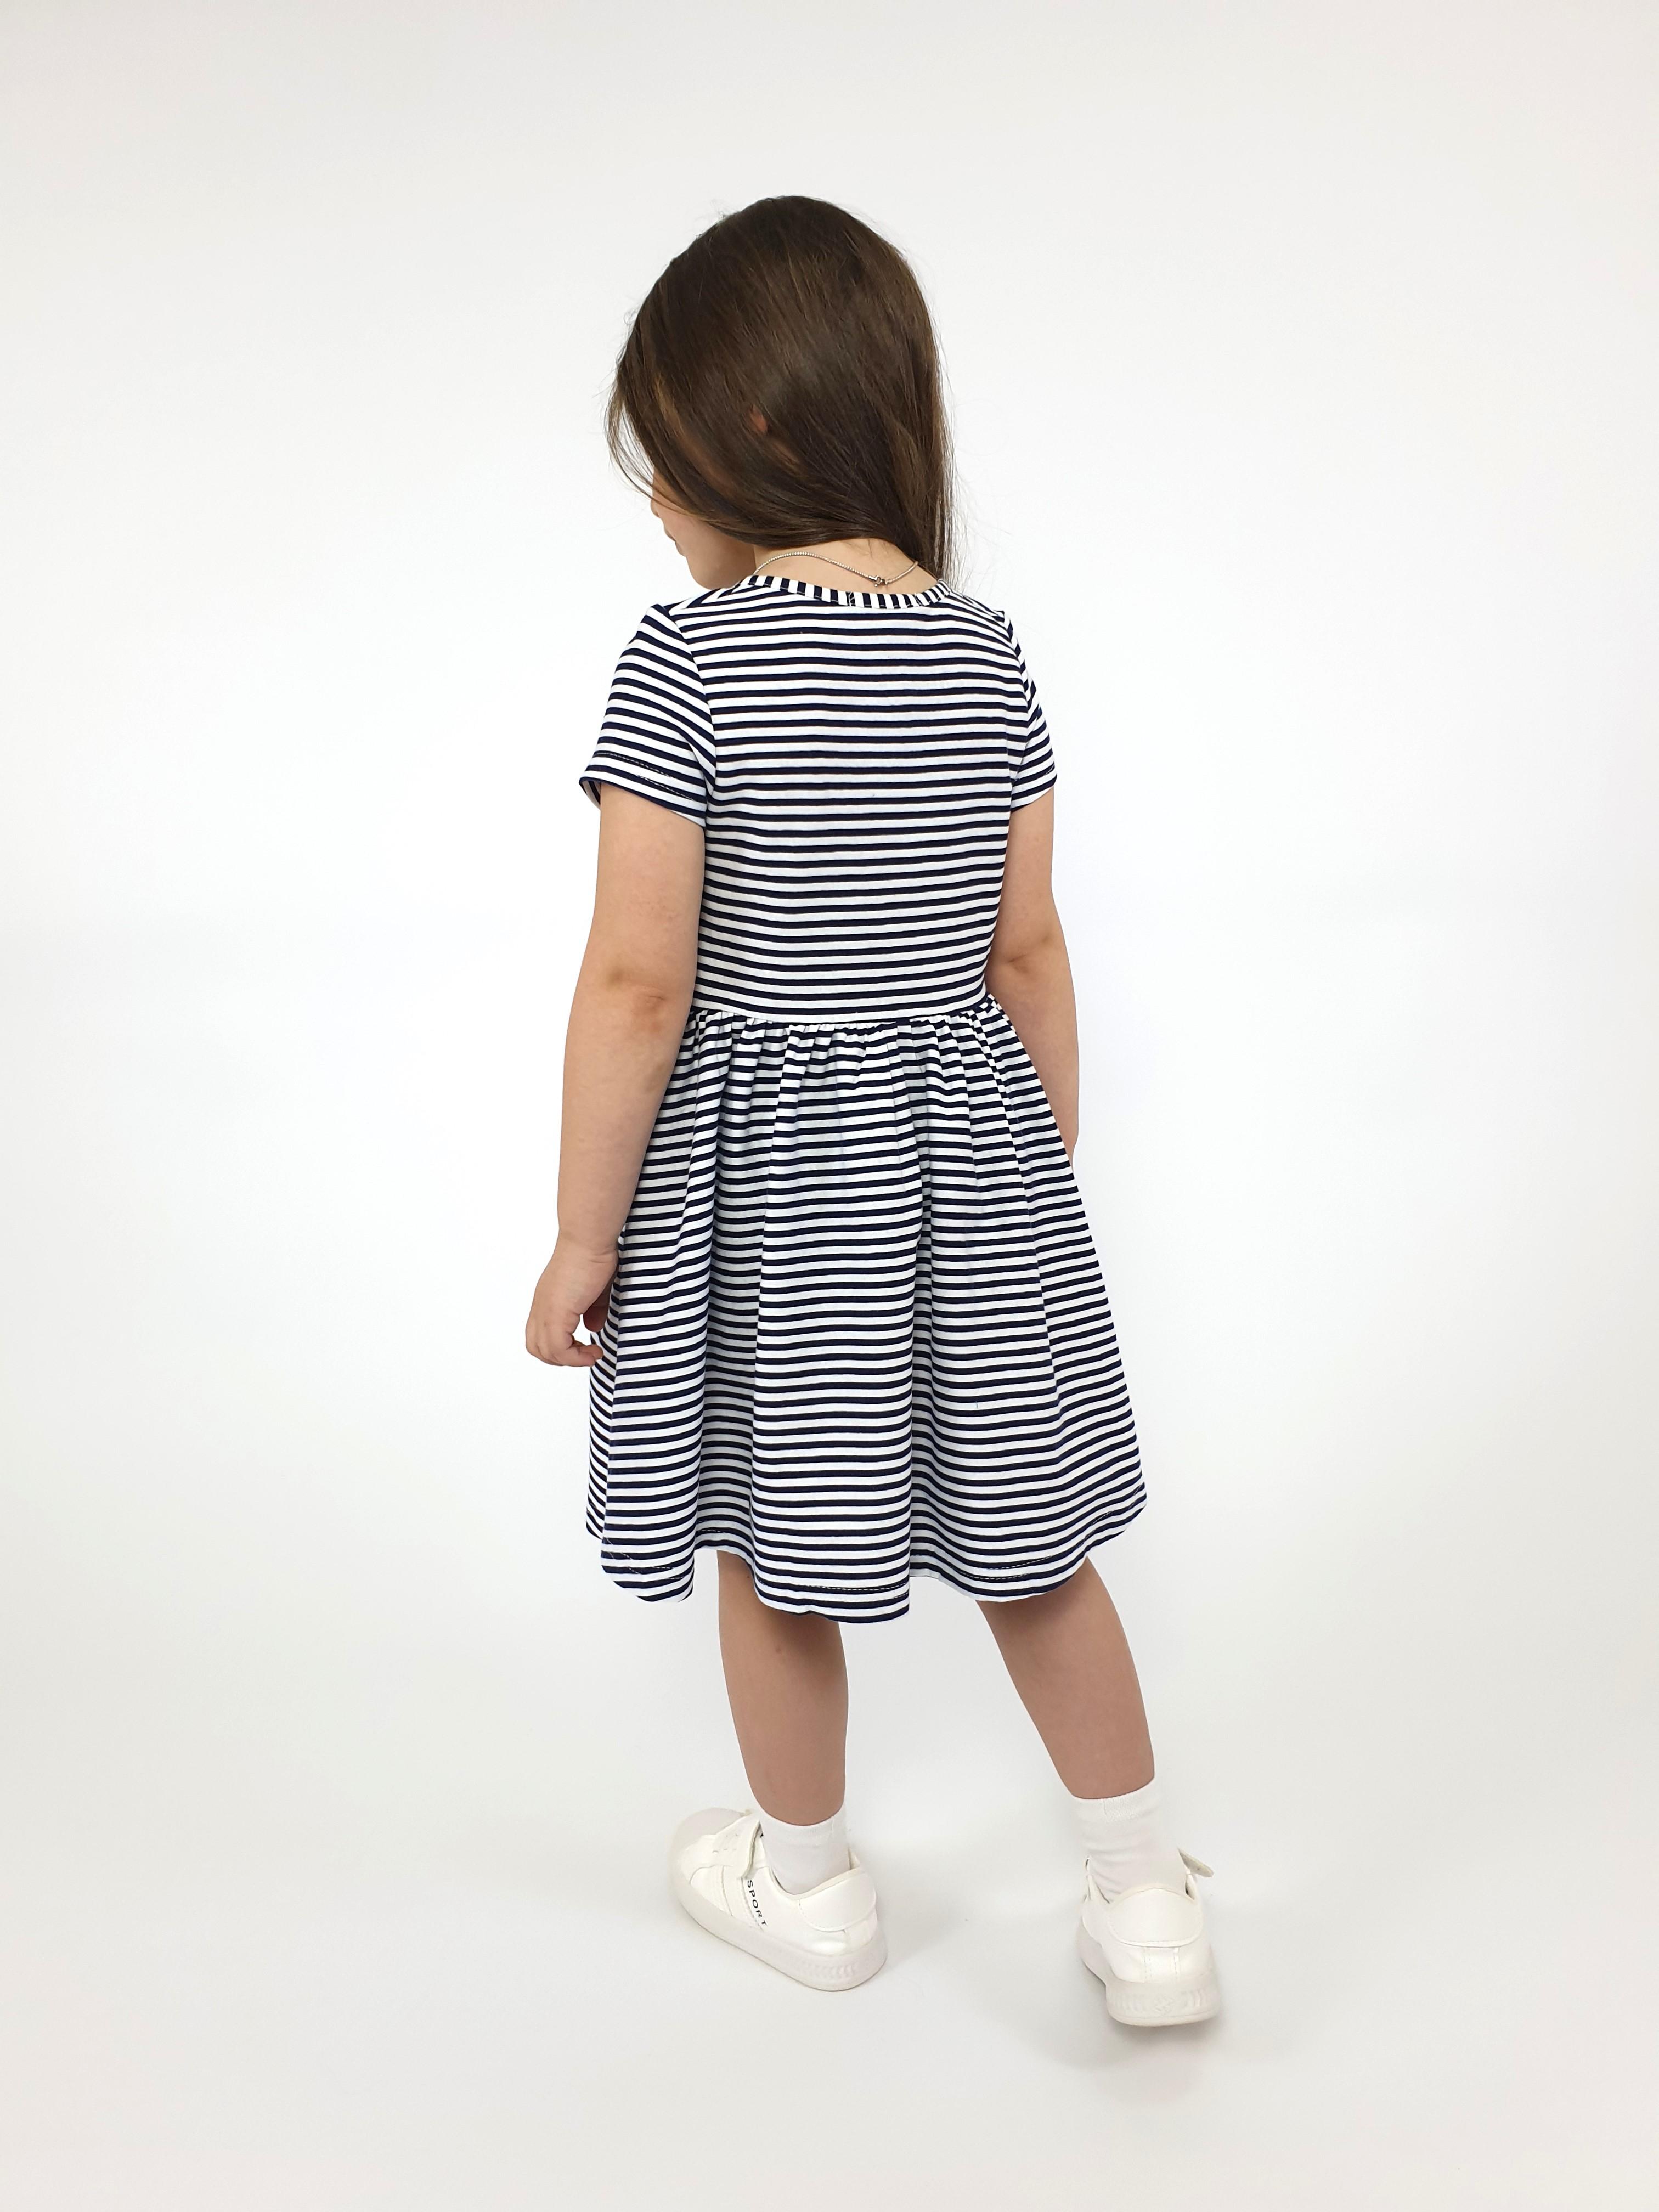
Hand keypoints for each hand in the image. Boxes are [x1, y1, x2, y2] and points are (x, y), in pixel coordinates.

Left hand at [525, 1238, 617, 1366]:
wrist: (588, 1240)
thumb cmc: (593, 1255)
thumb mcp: (593, 1290)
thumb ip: (592, 1310)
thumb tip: (592, 1327)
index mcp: (547, 1301)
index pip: (539, 1335)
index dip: (558, 1348)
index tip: (583, 1346)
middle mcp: (541, 1308)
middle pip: (536, 1347)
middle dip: (561, 1359)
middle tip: (584, 1355)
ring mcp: (546, 1311)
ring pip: (544, 1351)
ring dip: (570, 1360)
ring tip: (592, 1354)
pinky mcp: (556, 1313)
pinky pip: (558, 1348)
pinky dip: (575, 1357)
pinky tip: (593, 1351)